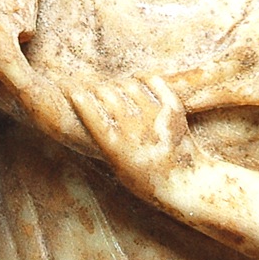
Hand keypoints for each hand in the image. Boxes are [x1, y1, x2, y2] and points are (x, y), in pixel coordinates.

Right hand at [69, 75, 195, 197]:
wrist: (186, 182)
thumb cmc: (145, 178)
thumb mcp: (117, 166)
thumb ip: (104, 140)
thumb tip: (89, 106)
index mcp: (117, 148)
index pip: (91, 114)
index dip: (78, 98)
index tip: (72, 90)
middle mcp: (135, 131)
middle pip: (106, 94)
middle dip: (95, 87)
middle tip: (92, 86)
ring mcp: (155, 118)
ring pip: (128, 84)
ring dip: (118, 83)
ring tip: (115, 87)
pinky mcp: (172, 108)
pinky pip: (152, 81)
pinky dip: (142, 77)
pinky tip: (137, 80)